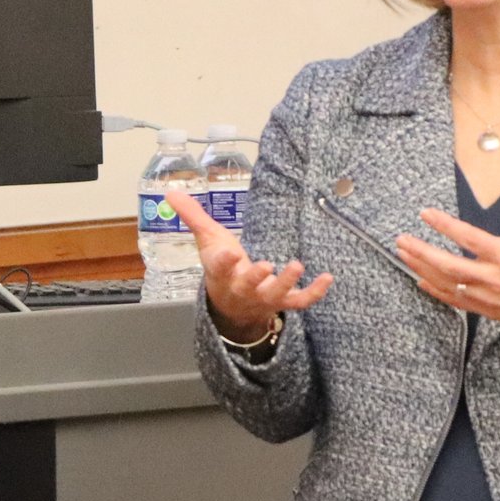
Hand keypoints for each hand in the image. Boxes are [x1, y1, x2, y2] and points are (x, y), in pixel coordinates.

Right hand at [176, 192, 332, 343]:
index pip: (218, 266)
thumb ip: (192, 216)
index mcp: (221, 272)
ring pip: (274, 294)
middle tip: (267, 265)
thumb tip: (171, 192)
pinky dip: (314, 293)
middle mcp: (241, 288)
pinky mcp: (282, 303)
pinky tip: (328, 278)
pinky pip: (299, 301)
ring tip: (297, 265)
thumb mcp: (207, 241)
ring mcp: (263, 297)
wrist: (231, 308)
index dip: (223, 260)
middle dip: (256, 277)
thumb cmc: (221, 268)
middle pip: (247, 285)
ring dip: (286, 282)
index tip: (228, 252)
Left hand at [395, 188, 499, 349]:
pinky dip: (437, 292)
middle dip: (421, 251)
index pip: (469, 238)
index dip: (445, 225)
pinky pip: (456, 301)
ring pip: (447, 283)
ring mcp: (487, 296)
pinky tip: (421, 282)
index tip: (426, 214)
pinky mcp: (488, 311)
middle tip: (401, 240)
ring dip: (423, 269)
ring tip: (404, 255)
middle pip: (448, 264)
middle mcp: (492, 278)